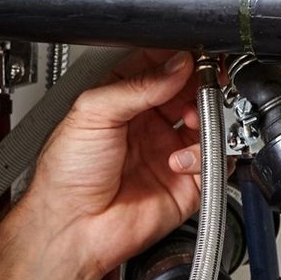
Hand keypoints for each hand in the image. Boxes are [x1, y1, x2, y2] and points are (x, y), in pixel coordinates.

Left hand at [3, 51, 207, 279]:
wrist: (72, 227)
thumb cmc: (66, 176)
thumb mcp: (92, 112)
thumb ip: (137, 85)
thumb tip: (176, 64)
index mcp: (124, 100)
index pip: (159, 66)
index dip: (178, 56)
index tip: (194, 52)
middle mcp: (149, 123)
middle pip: (191, 91)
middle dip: (202, 84)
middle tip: (207, 80)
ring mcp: (168, 150)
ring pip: (208, 122)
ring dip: (205, 117)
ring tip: (191, 119)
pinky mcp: (186, 182)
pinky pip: (214, 161)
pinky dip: (204, 155)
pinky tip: (178, 160)